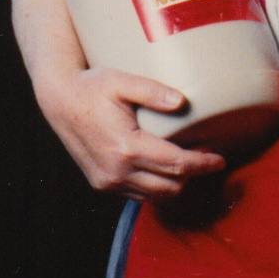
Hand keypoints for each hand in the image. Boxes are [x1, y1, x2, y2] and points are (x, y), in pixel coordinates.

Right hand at [35, 65, 224, 203]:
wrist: (59, 101)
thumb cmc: (91, 87)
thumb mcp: (121, 81)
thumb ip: (153, 91)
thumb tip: (183, 102)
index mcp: (126, 147)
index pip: (176, 164)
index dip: (202, 164)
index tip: (219, 159)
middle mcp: (117, 171)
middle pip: (170, 187)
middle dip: (193, 176)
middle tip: (209, 160)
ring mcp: (108, 182)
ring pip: (155, 197)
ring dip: (176, 185)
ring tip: (190, 166)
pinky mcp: (102, 185)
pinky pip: (138, 195)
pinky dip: (156, 188)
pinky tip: (165, 171)